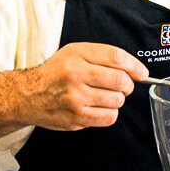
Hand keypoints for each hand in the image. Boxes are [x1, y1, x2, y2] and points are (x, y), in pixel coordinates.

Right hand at [28, 43, 147, 130]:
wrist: (28, 95)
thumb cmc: (55, 73)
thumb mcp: (74, 53)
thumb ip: (102, 56)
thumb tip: (134, 69)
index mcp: (77, 55)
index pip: (116, 57)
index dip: (134, 66)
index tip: (141, 72)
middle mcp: (76, 75)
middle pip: (120, 80)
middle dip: (127, 85)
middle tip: (122, 86)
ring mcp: (76, 98)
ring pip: (117, 101)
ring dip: (116, 99)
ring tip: (104, 96)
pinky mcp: (76, 118)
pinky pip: (109, 118)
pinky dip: (109, 113)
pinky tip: (99, 107)